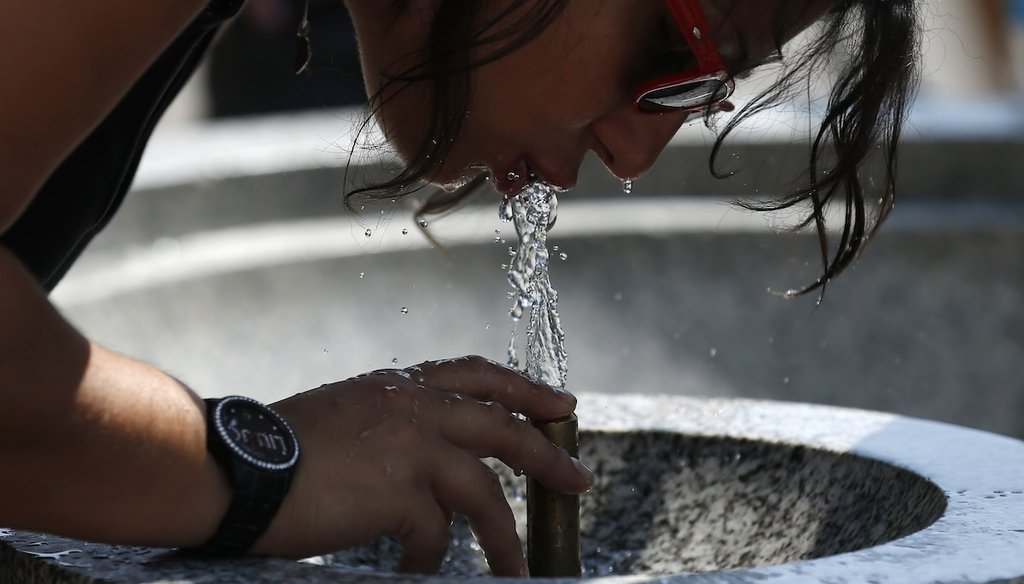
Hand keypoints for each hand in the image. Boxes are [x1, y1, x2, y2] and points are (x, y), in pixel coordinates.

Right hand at [250, 355, 591, 575]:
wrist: (235, 470)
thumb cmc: (279, 450)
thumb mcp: (347, 416)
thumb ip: (392, 426)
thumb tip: (427, 469)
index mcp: (399, 385)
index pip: (477, 374)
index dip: (524, 388)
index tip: (559, 403)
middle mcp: (413, 406)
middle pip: (503, 427)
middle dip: (547, 455)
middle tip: (579, 479)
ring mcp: (410, 445)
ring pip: (483, 492)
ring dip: (504, 538)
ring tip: (517, 569)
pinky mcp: (400, 490)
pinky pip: (435, 535)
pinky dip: (430, 560)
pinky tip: (415, 570)